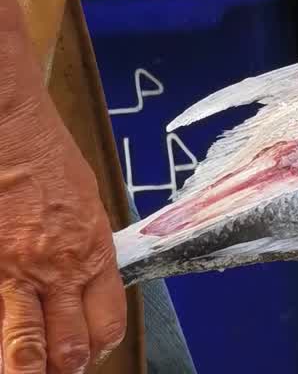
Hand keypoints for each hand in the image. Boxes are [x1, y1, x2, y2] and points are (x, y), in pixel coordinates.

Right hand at [0, 87, 126, 373]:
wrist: (8, 126)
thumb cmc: (45, 158)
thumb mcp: (83, 205)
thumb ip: (83, 251)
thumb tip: (78, 286)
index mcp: (93, 253)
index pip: (108, 323)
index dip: (99, 346)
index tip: (89, 352)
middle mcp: (57, 270)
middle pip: (68, 348)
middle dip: (63, 367)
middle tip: (55, 369)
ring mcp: (12, 273)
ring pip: (22, 347)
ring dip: (25, 367)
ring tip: (24, 370)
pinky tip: (0, 332)